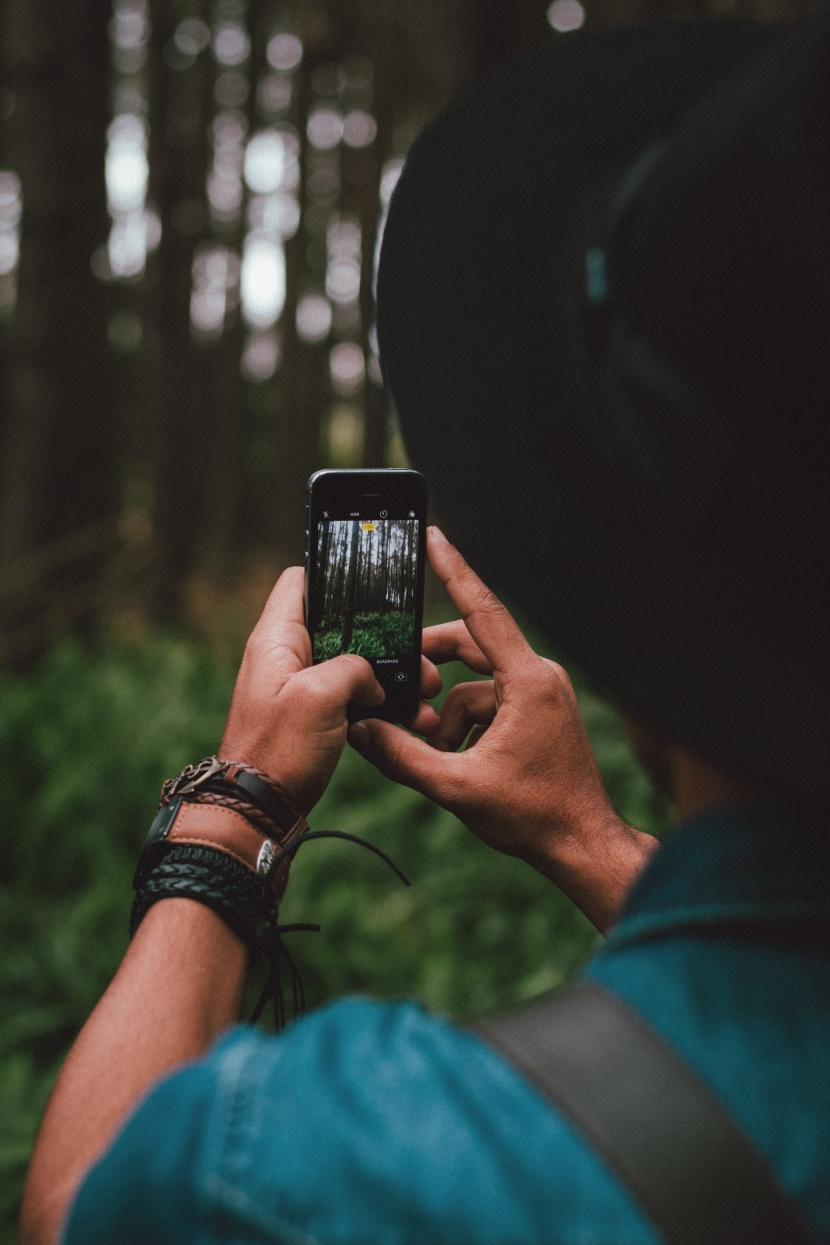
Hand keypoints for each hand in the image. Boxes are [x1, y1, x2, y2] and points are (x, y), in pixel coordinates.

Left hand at [220, 566, 441, 815]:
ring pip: (353, 665)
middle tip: (418, 661)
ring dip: (389, 677)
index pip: (300, 580)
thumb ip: (353, 667)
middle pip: (340, 625)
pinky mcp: (311, 718)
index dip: (336, 578)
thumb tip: (372, 678)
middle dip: (384, 640)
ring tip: (425, 694)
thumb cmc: (278, 752)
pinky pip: (351, 698)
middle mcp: (284, 657)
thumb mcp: (319, 695)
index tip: (376, 591)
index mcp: (276, 639)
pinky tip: (410, 718)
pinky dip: (380, 704)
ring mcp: (298, 689)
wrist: (258, 812)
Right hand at [348, 530, 656, 928]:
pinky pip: (490, 702)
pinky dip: (466, 725)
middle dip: (429, 666)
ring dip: (447, 712)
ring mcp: (542, 694)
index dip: (454, 571)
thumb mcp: (456, 787)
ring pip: (475, 682)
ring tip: (435, 753)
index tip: (434, 536)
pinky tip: (457, 760)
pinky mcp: (539, 712)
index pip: (483, 612)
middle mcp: (539, 677)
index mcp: (527, 681)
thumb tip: (359, 732)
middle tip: (395, 683)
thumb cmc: (533, 816)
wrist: (582, 845)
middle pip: (469, 646)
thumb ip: (402, 756)